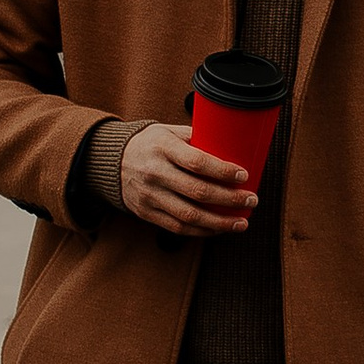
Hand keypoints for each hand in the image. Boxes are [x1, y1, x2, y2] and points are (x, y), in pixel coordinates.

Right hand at [118, 122, 255, 235]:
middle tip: (251, 200)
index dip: (223, 171)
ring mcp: (149, 195)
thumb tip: (234, 148)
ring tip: (241, 223)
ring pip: (189, 215)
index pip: (197, 161)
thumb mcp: (170, 132)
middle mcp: (154, 172)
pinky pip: (177, 227)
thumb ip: (197, 140)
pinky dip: (201, 230)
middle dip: (229, 199)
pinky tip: (219, 229)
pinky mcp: (146, 212)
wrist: (112, 160)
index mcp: (163, 147)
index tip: (244, 175)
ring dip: (220, 222)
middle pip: (197, 192)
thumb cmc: (152, 144)